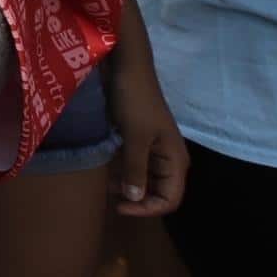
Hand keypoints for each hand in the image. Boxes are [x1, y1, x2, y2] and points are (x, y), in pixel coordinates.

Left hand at [109, 46, 189, 217]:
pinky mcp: (137, 140)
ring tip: (101, 184)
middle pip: (157, 192)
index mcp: (176, 161)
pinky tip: (101, 169)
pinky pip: (132, 164)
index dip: (147, 209)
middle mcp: (168, 159)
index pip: (170, 200)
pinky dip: (119, 170)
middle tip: (107, 197)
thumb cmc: (134, 101)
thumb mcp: (135, 137)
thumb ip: (135, 169)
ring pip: (142, 179)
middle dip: (135, 199)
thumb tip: (134, 199)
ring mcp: (153, 149)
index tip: (118, 206)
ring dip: (125, 185)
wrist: (126, 68)